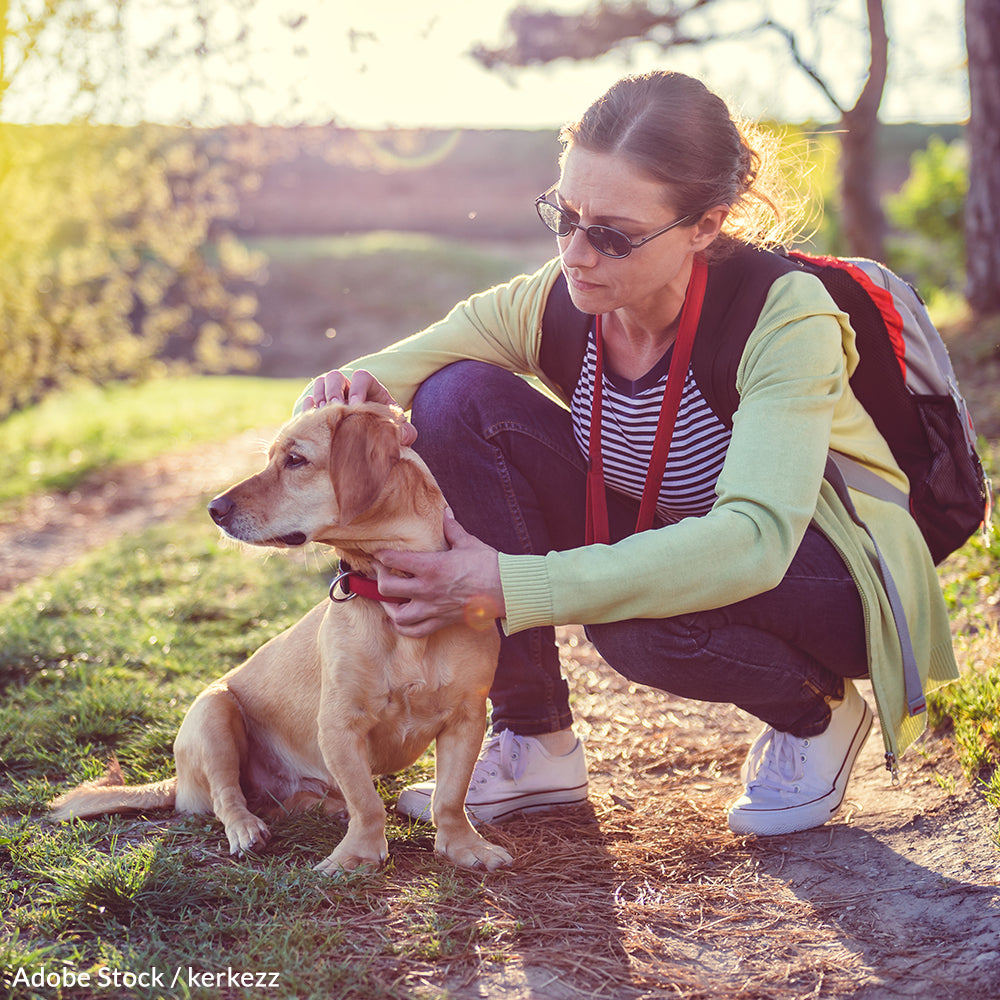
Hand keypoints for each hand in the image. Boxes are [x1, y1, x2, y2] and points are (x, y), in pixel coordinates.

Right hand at [302, 369, 415, 445]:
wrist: (369, 441)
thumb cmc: (385, 431)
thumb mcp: (397, 430)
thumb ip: (406, 432)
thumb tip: (406, 437)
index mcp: (370, 388)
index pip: (361, 377)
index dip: (358, 389)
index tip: (357, 406)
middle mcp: (349, 387)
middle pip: (335, 376)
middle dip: (334, 391)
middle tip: (337, 409)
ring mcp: (332, 395)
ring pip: (320, 383)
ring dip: (320, 397)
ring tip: (324, 414)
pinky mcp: (320, 408)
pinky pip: (309, 400)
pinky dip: (309, 407)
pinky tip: (312, 418)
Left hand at [374, 510, 504, 636]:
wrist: (506, 590)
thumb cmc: (488, 564)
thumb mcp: (468, 542)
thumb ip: (451, 529)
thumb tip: (445, 512)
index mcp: (431, 566)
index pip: (395, 560)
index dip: (382, 555)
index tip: (379, 553)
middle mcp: (428, 589)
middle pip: (387, 588)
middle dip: (380, 579)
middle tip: (381, 572)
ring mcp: (433, 608)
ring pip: (398, 615)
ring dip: (388, 607)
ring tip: (388, 598)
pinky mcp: (442, 621)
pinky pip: (415, 631)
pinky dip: (403, 628)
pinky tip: (398, 620)